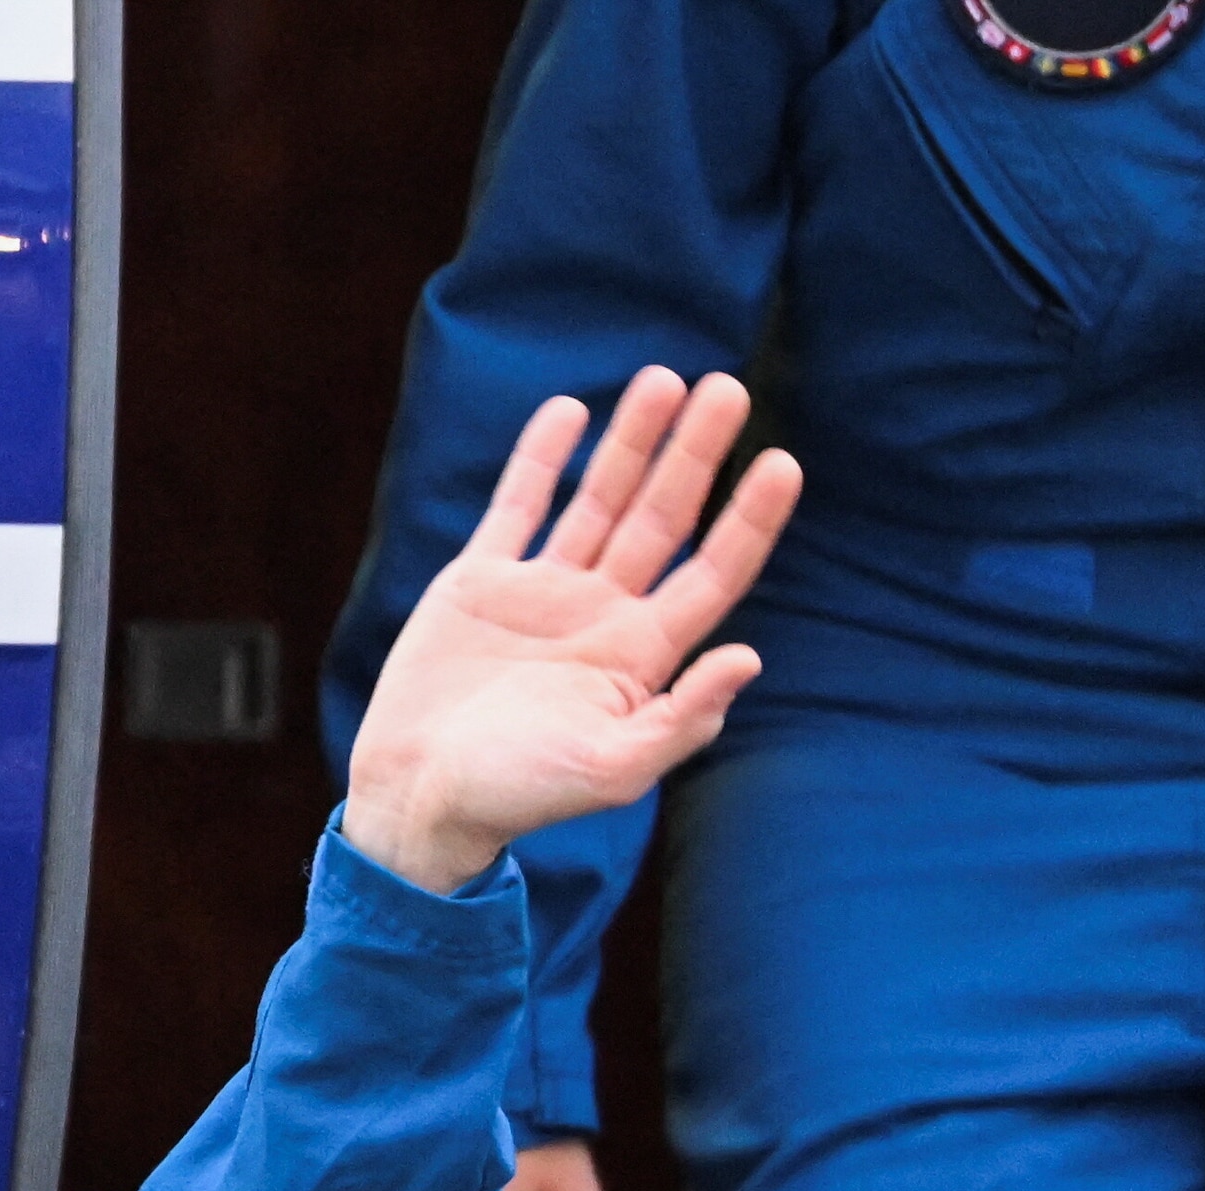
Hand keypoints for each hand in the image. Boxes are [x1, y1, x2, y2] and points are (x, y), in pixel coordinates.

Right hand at [346, 367, 801, 895]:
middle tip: (730, 389)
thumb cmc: (522, 797)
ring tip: (667, 378)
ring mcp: (543, 592)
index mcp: (642, 657)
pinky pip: (519, 504)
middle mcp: (602, 614)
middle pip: (664, 519)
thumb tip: (750, 656)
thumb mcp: (615, 770)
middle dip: (697, 456)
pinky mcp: (481, 580)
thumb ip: (684, 718)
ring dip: (633, 441)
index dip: (750, 521)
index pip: (712, 573)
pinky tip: (573, 409)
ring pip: (600, 498)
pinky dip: (542, 457)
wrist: (421, 796)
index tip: (784, 463)